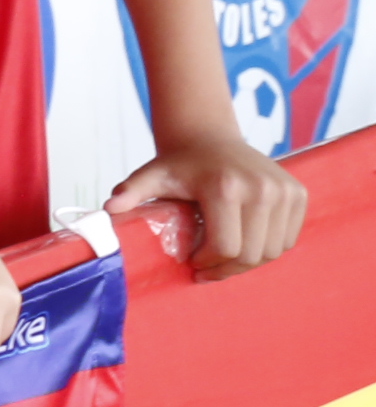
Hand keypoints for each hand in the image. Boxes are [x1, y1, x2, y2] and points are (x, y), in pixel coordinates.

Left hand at [107, 132, 307, 276]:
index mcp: (226, 188)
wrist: (208, 137)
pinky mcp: (298, 194)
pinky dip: (268, 248)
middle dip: (227, 269)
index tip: (193, 264)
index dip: (209, 264)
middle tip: (207, 269)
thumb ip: (131, 192)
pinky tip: (245, 242)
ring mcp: (284, 190)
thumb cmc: (178, 163)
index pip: (226, 248)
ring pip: (273, 251)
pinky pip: (288, 239)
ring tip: (224, 257)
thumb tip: (109, 210)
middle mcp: (261, 188)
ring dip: (248, 262)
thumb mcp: (151, 176)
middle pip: (252, 254)